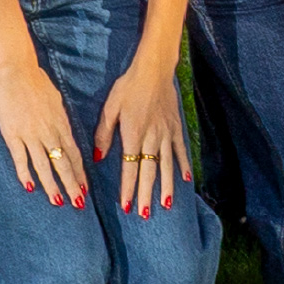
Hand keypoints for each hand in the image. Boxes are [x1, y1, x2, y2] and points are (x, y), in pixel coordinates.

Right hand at [0, 59, 87, 207]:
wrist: (16, 70)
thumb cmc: (37, 82)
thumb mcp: (56, 101)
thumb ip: (60, 119)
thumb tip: (64, 132)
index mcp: (61, 123)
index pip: (74, 153)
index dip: (81, 172)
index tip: (86, 188)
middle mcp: (50, 131)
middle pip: (64, 163)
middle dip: (72, 184)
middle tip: (79, 203)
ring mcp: (31, 134)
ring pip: (45, 164)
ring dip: (52, 184)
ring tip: (58, 201)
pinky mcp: (12, 134)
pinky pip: (21, 157)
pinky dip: (25, 173)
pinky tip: (29, 187)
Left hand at [95, 59, 191, 216]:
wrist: (154, 69)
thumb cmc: (128, 87)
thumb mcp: (110, 107)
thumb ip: (104, 133)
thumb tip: (97, 156)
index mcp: (132, 134)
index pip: (129, 167)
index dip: (128, 188)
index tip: (127, 205)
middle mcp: (151, 137)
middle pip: (149, 171)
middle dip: (146, 194)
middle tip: (145, 214)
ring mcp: (166, 133)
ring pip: (166, 164)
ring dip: (166, 185)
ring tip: (166, 204)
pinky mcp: (176, 126)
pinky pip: (180, 149)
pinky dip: (183, 165)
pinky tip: (185, 180)